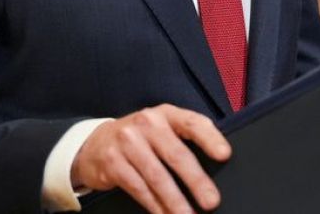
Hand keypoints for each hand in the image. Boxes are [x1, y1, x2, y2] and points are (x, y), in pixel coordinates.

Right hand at [71, 104, 230, 213]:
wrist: (94, 144)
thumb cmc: (139, 139)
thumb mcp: (160, 129)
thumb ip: (183, 140)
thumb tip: (215, 167)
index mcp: (165, 114)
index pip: (192, 122)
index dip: (210, 138)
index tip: (225, 155)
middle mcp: (146, 124)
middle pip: (176, 154)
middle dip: (196, 181)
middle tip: (211, 201)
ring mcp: (127, 142)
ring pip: (157, 177)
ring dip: (176, 201)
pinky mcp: (113, 162)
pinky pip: (139, 189)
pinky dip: (155, 206)